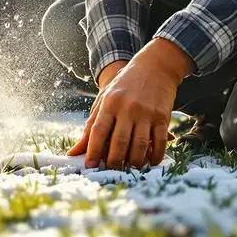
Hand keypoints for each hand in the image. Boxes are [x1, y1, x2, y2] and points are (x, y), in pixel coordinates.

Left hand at [69, 39, 193, 168]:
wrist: (155, 66)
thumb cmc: (125, 86)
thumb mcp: (105, 99)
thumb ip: (91, 125)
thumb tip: (74, 152)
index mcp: (110, 103)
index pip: (98, 130)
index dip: (93, 150)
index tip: (89, 166)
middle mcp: (127, 108)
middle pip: (119, 142)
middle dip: (113, 161)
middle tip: (111, 170)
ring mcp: (146, 113)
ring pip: (139, 145)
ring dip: (134, 162)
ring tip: (129, 168)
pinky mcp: (162, 117)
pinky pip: (159, 141)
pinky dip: (155, 156)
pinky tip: (149, 162)